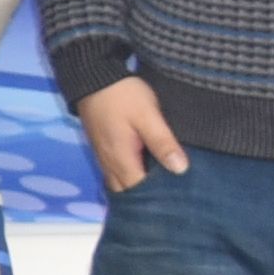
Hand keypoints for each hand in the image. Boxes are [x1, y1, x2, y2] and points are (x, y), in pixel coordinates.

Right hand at [77, 75, 187, 194]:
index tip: (180, 197)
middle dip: (146, 197)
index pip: (140, 192)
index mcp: (122, 159)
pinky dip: (129, 177)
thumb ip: (162, 143)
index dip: (159, 198)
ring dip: (137, 188)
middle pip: (128, 192)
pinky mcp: (102, 148)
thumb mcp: (148, 116)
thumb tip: (181, 169)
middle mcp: (109, 164)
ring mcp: (104, 156)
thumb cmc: (123, 96)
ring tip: (161, 187)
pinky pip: (115, 173)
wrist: (92, 77)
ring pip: (120, 184)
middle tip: (172, 195)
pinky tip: (145, 171)